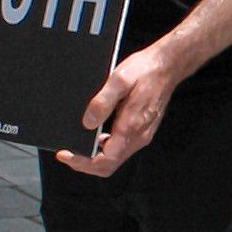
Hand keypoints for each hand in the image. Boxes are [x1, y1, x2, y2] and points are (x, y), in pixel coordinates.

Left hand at [56, 42, 183, 175]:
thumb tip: (87, 123)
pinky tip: (95, 134)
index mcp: (131, 127)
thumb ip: (102, 102)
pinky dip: (104, 147)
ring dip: (94, 155)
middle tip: (66, 152)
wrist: (167, 66)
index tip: (64, 154)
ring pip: (114, 157)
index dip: (82, 162)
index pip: (105, 160)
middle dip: (85, 163)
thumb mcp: (119, 80)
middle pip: (108, 165)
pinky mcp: (141, 131)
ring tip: (77, 143)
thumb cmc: (145, 71)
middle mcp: (138, 136)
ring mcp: (141, 135)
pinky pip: (120, 147)